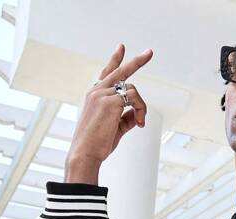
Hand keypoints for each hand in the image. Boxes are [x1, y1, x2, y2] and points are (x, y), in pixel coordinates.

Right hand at [65, 43, 152, 181]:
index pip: (106, 73)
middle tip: (150, 52)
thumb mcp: (114, 128)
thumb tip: (138, 115)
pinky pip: (134, 99)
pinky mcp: (110, 101)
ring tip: (139, 123)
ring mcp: (102, 94)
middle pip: (120, 71)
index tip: (121, 47)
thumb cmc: (97, 144)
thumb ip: (126, 118)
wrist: (85, 153)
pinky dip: (140, 110)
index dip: (115, 59)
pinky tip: (138, 124)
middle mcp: (96, 91)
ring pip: (132, 90)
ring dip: (141, 106)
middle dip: (137, 61)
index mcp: (95, 95)